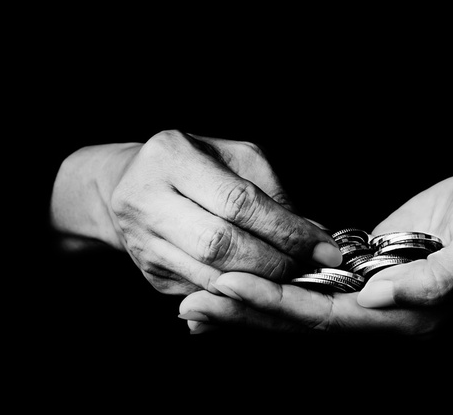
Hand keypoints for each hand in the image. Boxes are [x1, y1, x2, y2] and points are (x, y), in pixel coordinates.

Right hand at [51, 130, 340, 294]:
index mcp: (171, 157)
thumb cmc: (197, 164)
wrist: (128, 185)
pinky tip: (267, 289)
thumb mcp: (236, 159)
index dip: (285, 229)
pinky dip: (242, 294)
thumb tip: (316, 235)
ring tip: (296, 279)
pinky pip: (204, 292)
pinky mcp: (150, 274)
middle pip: (220, 244)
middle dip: (275, 262)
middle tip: (311, 268)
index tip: (324, 246)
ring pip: (211, 277)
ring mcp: (142, 242)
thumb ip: (274, 194)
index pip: (237, 201)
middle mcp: (147, 199)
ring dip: (262, 285)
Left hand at [179, 171, 452, 334]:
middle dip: (247, 314)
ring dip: (250, 307)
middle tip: (191, 304)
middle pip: (302, 323)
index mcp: (408, 317)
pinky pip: (310, 289)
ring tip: (197, 302)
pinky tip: (239, 286)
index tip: (226, 287)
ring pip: (300, 310)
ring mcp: (372, 299)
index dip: (275, 305)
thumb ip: (440, 277)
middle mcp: (385, 318)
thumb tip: (378, 297)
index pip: (328, 319)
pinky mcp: (364, 277)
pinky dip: (272, 289)